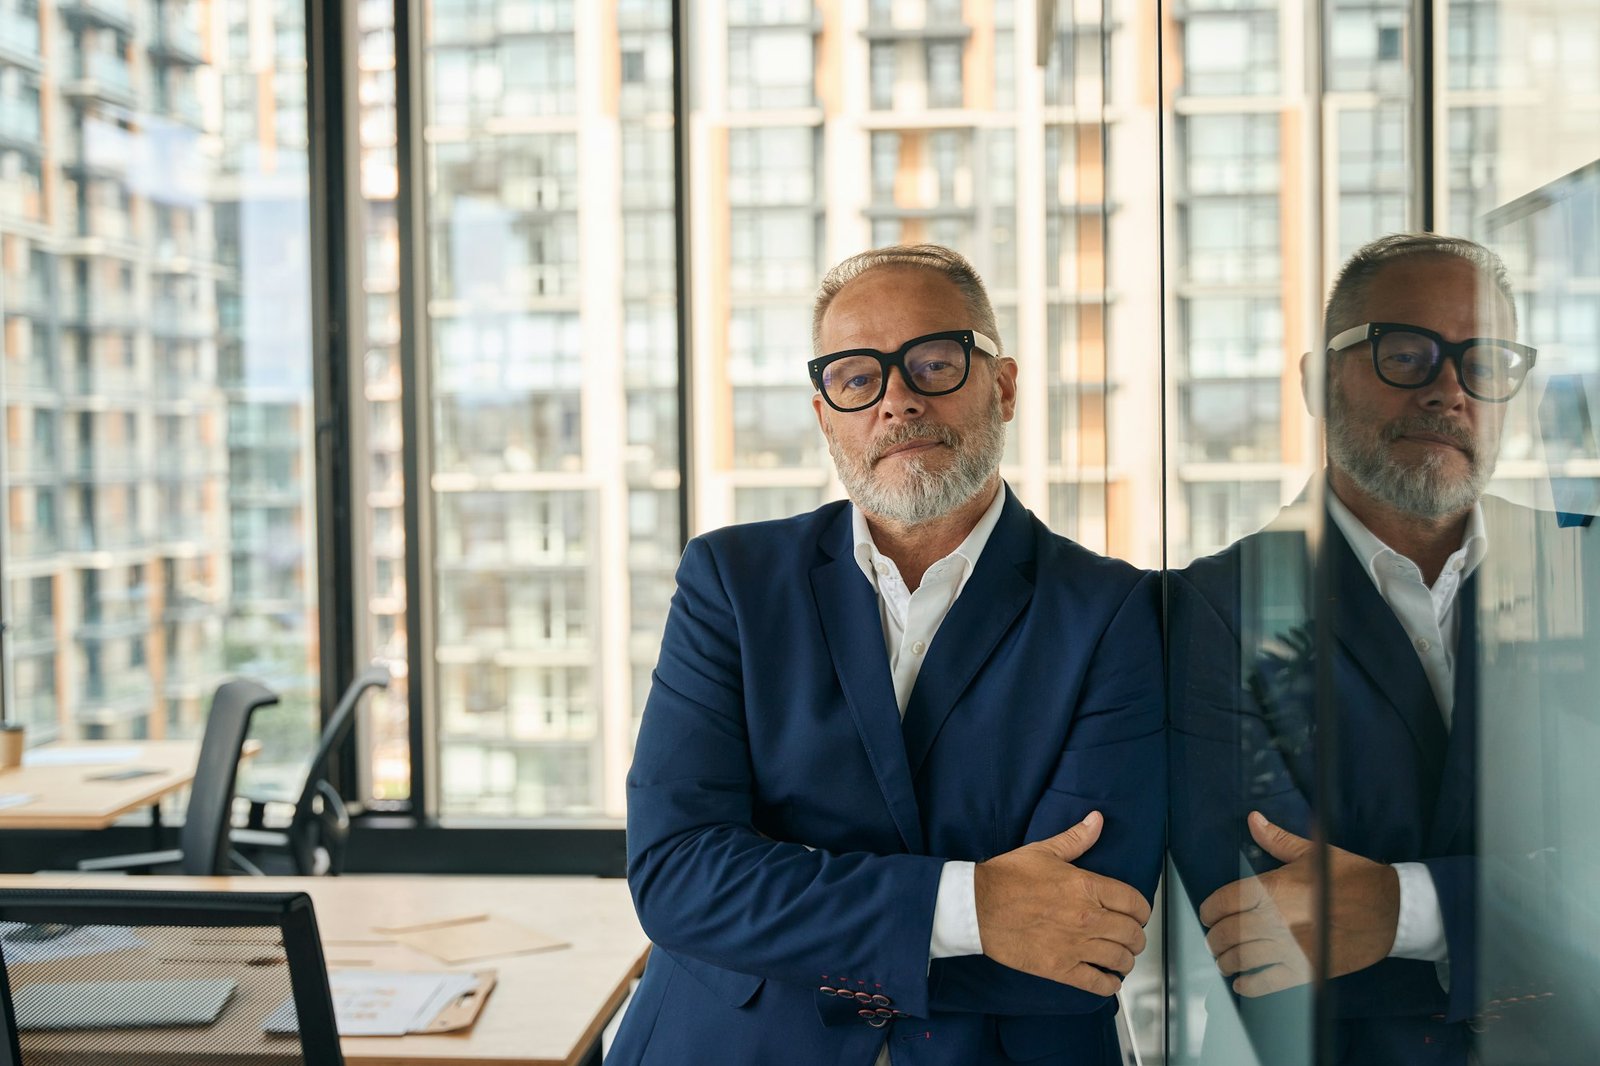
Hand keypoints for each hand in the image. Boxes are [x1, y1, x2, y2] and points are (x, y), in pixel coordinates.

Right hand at [973, 811, 1151, 995]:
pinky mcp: (1060, 968)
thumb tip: (1096, 820)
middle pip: (1132, 934)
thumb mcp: (1044, 851)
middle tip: (1131, 937)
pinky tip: (1108, 979)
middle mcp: (1087, 917)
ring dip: (1126, 960)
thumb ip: (1076, 838)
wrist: (977, 905)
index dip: (1142, 911)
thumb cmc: (1007, 877)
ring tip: (1121, 958)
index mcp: (1086, 886)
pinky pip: (1097, 983)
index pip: (1135, 903)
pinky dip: (1109, 984)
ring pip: (1120, 959)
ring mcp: (1075, 945)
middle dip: (1136, 937)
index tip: (1138, 915)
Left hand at [1198, 811, 1399, 995]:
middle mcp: (1275, 918)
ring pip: (1242, 959)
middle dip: (1215, 939)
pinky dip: (1249, 985)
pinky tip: (1243, 982)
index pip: (1223, 902)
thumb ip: (1276, 840)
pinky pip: (1267, 982)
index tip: (1208, 915)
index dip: (1209, 911)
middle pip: (1227, 933)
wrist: (1392, 909)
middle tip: (1215, 941)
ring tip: (1226, 961)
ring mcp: (1290, 946)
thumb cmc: (1352, 878)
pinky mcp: (1307, 969)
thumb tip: (1253, 819)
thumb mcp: (1312, 853)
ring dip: (1227, 962)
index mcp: (1272, 888)